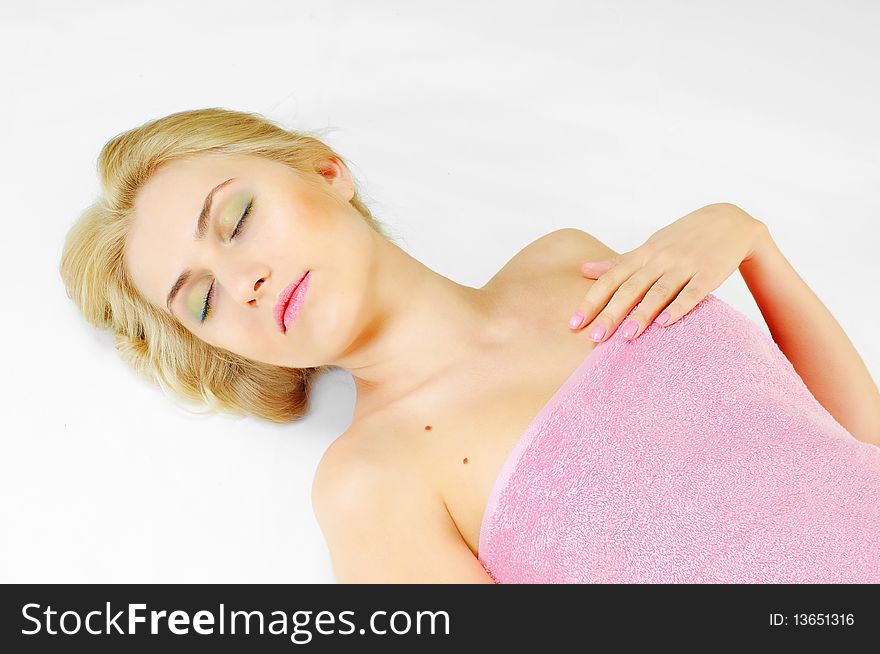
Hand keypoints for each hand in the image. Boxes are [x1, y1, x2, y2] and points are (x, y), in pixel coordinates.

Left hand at [568, 203, 768, 340]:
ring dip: (642, 313)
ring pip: (659, 291)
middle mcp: (660, 258)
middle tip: (594, 338)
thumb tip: (582, 270)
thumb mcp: (649, 246)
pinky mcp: (709, 272)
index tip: (574, 323)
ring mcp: (685, 264)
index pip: (610, 279)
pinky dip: (679, 307)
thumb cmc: (682, 238)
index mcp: (642, 254)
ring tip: (626, 336)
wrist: (729, 220)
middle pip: (630, 288)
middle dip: (611, 313)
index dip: (591, 301)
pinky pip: (693, 292)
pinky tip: (665, 324)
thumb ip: (617, 262)